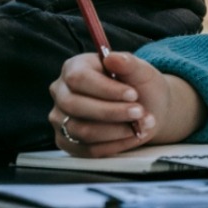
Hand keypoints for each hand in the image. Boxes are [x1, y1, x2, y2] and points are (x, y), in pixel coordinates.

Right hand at [49, 51, 203, 156]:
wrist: (146, 109)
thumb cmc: (139, 86)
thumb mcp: (141, 71)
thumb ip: (129, 63)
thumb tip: (113, 58)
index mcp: (74, 68)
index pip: (78, 78)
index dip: (105, 88)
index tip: (132, 94)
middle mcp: (62, 93)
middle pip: (75, 106)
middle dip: (112, 112)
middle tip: (140, 112)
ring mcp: (61, 120)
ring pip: (82, 130)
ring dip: (117, 130)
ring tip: (143, 124)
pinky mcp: (68, 143)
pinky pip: (88, 149)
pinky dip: (116, 145)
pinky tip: (134, 136)